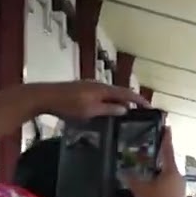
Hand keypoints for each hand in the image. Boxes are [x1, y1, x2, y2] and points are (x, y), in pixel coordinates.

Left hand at [30, 81, 149, 120]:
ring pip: (109, 93)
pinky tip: (106, 108)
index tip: (150, 107)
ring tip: (125, 112)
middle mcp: (98, 85)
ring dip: (118, 101)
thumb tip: (125, 109)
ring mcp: (89, 86)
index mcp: (103, 89)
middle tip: (140, 110)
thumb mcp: (91, 110)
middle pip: (119, 92)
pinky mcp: (81, 89)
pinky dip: (108, 101)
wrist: (44, 96)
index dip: (139, 100)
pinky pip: (101, 94)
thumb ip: (109, 109)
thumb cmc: (68, 105)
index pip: (127, 93)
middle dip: (130, 100)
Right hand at [126, 127, 185, 196]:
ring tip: (145, 168)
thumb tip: (122, 171)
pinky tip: (150, 186)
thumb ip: (130, 178)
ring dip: (157, 171)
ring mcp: (180, 188)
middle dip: (157, 156)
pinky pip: (167, 185)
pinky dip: (158, 182)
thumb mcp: (140, 189)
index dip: (166, 137)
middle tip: (148, 149)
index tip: (166, 126)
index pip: (167, 149)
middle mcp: (178, 176)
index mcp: (171, 170)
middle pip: (167, 162)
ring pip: (167, 174)